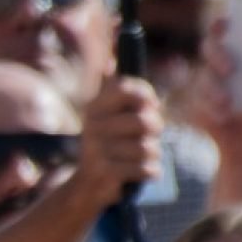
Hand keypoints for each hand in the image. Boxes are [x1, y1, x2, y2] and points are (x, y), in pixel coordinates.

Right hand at [64, 75, 164, 210]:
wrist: (86, 185)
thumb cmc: (109, 143)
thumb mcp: (109, 114)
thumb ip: (114, 88)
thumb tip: (112, 56)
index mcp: (94, 107)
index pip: (127, 88)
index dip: (146, 95)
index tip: (151, 104)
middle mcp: (92, 126)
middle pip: (146, 121)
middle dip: (155, 130)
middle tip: (148, 136)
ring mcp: (97, 150)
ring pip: (149, 147)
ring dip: (152, 154)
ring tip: (140, 156)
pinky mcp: (105, 172)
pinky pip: (146, 168)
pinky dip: (149, 172)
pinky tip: (139, 172)